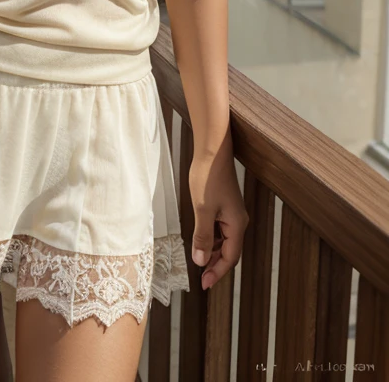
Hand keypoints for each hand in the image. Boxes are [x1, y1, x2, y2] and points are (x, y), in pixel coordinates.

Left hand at [187, 135, 248, 290]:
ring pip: (223, 241)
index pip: (230, 257)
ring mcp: (232, 214)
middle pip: (228, 251)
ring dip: (212, 252)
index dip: (217, 272)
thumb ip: (202, 236)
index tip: (205, 284)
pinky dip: (211, 238)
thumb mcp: (202, 209)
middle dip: (215, 265)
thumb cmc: (208, 178)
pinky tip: (200, 240)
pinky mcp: (225, 206)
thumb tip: (200, 260)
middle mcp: (238, 222)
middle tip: (201, 278)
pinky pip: (220, 229)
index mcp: (236, 225)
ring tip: (198, 262)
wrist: (212, 152)